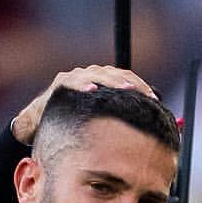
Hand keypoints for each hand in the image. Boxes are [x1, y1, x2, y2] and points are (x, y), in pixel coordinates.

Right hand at [11, 65, 157, 144]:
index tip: (156, 99)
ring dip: (113, 81)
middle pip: (116, 74)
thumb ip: (124, 122)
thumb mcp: (99, 125)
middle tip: (146, 94)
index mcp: (103, 84)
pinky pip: (73, 81)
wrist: (39, 128)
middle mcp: (91, 76)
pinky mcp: (60, 84)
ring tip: (126, 89)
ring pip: (98, 74)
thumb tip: (162, 125)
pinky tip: (92, 90)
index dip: (141, 87)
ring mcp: (76, 78)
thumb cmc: (72, 127)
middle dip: (132, 84)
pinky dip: (83, 85)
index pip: (126, 80)